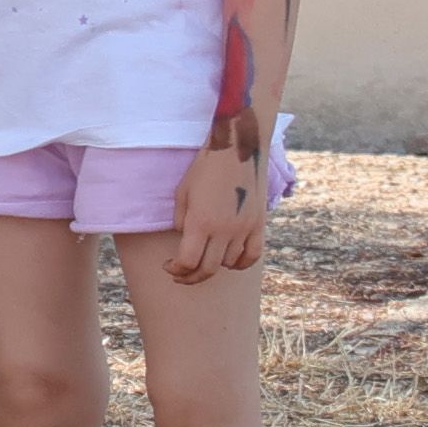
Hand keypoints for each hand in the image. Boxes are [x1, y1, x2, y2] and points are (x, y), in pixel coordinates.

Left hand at [165, 134, 269, 284]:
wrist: (234, 149)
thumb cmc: (203, 169)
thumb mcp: (182, 194)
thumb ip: (182, 223)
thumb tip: (186, 242)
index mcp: (200, 222)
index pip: (187, 262)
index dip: (175, 269)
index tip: (168, 266)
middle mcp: (223, 230)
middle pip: (207, 269)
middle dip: (190, 277)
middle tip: (181, 274)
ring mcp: (244, 228)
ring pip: (229, 263)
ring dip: (214, 266)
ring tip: (204, 258)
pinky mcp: (258, 224)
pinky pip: (252, 256)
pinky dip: (241, 264)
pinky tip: (230, 261)